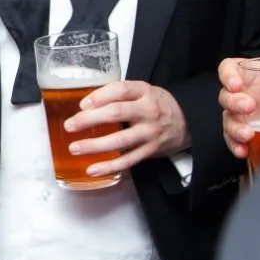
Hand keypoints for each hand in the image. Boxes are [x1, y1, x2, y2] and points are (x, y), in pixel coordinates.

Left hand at [64, 80, 189, 178]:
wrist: (188, 121)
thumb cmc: (158, 105)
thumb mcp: (143, 91)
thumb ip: (119, 95)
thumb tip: (85, 104)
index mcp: (144, 92)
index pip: (120, 90)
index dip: (99, 96)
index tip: (82, 104)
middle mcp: (148, 111)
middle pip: (116, 113)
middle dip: (89, 119)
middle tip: (70, 125)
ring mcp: (150, 133)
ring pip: (120, 140)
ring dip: (94, 146)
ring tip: (75, 148)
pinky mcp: (150, 151)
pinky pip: (128, 161)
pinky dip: (109, 166)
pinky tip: (92, 169)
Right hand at [217, 57, 257, 159]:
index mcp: (249, 76)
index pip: (228, 69)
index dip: (228, 75)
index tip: (236, 84)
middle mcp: (240, 94)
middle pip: (225, 96)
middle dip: (234, 102)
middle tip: (249, 106)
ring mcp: (238, 114)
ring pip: (227, 119)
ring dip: (234, 127)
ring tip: (247, 134)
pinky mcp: (241, 132)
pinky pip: (232, 139)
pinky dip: (235, 145)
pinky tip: (243, 150)